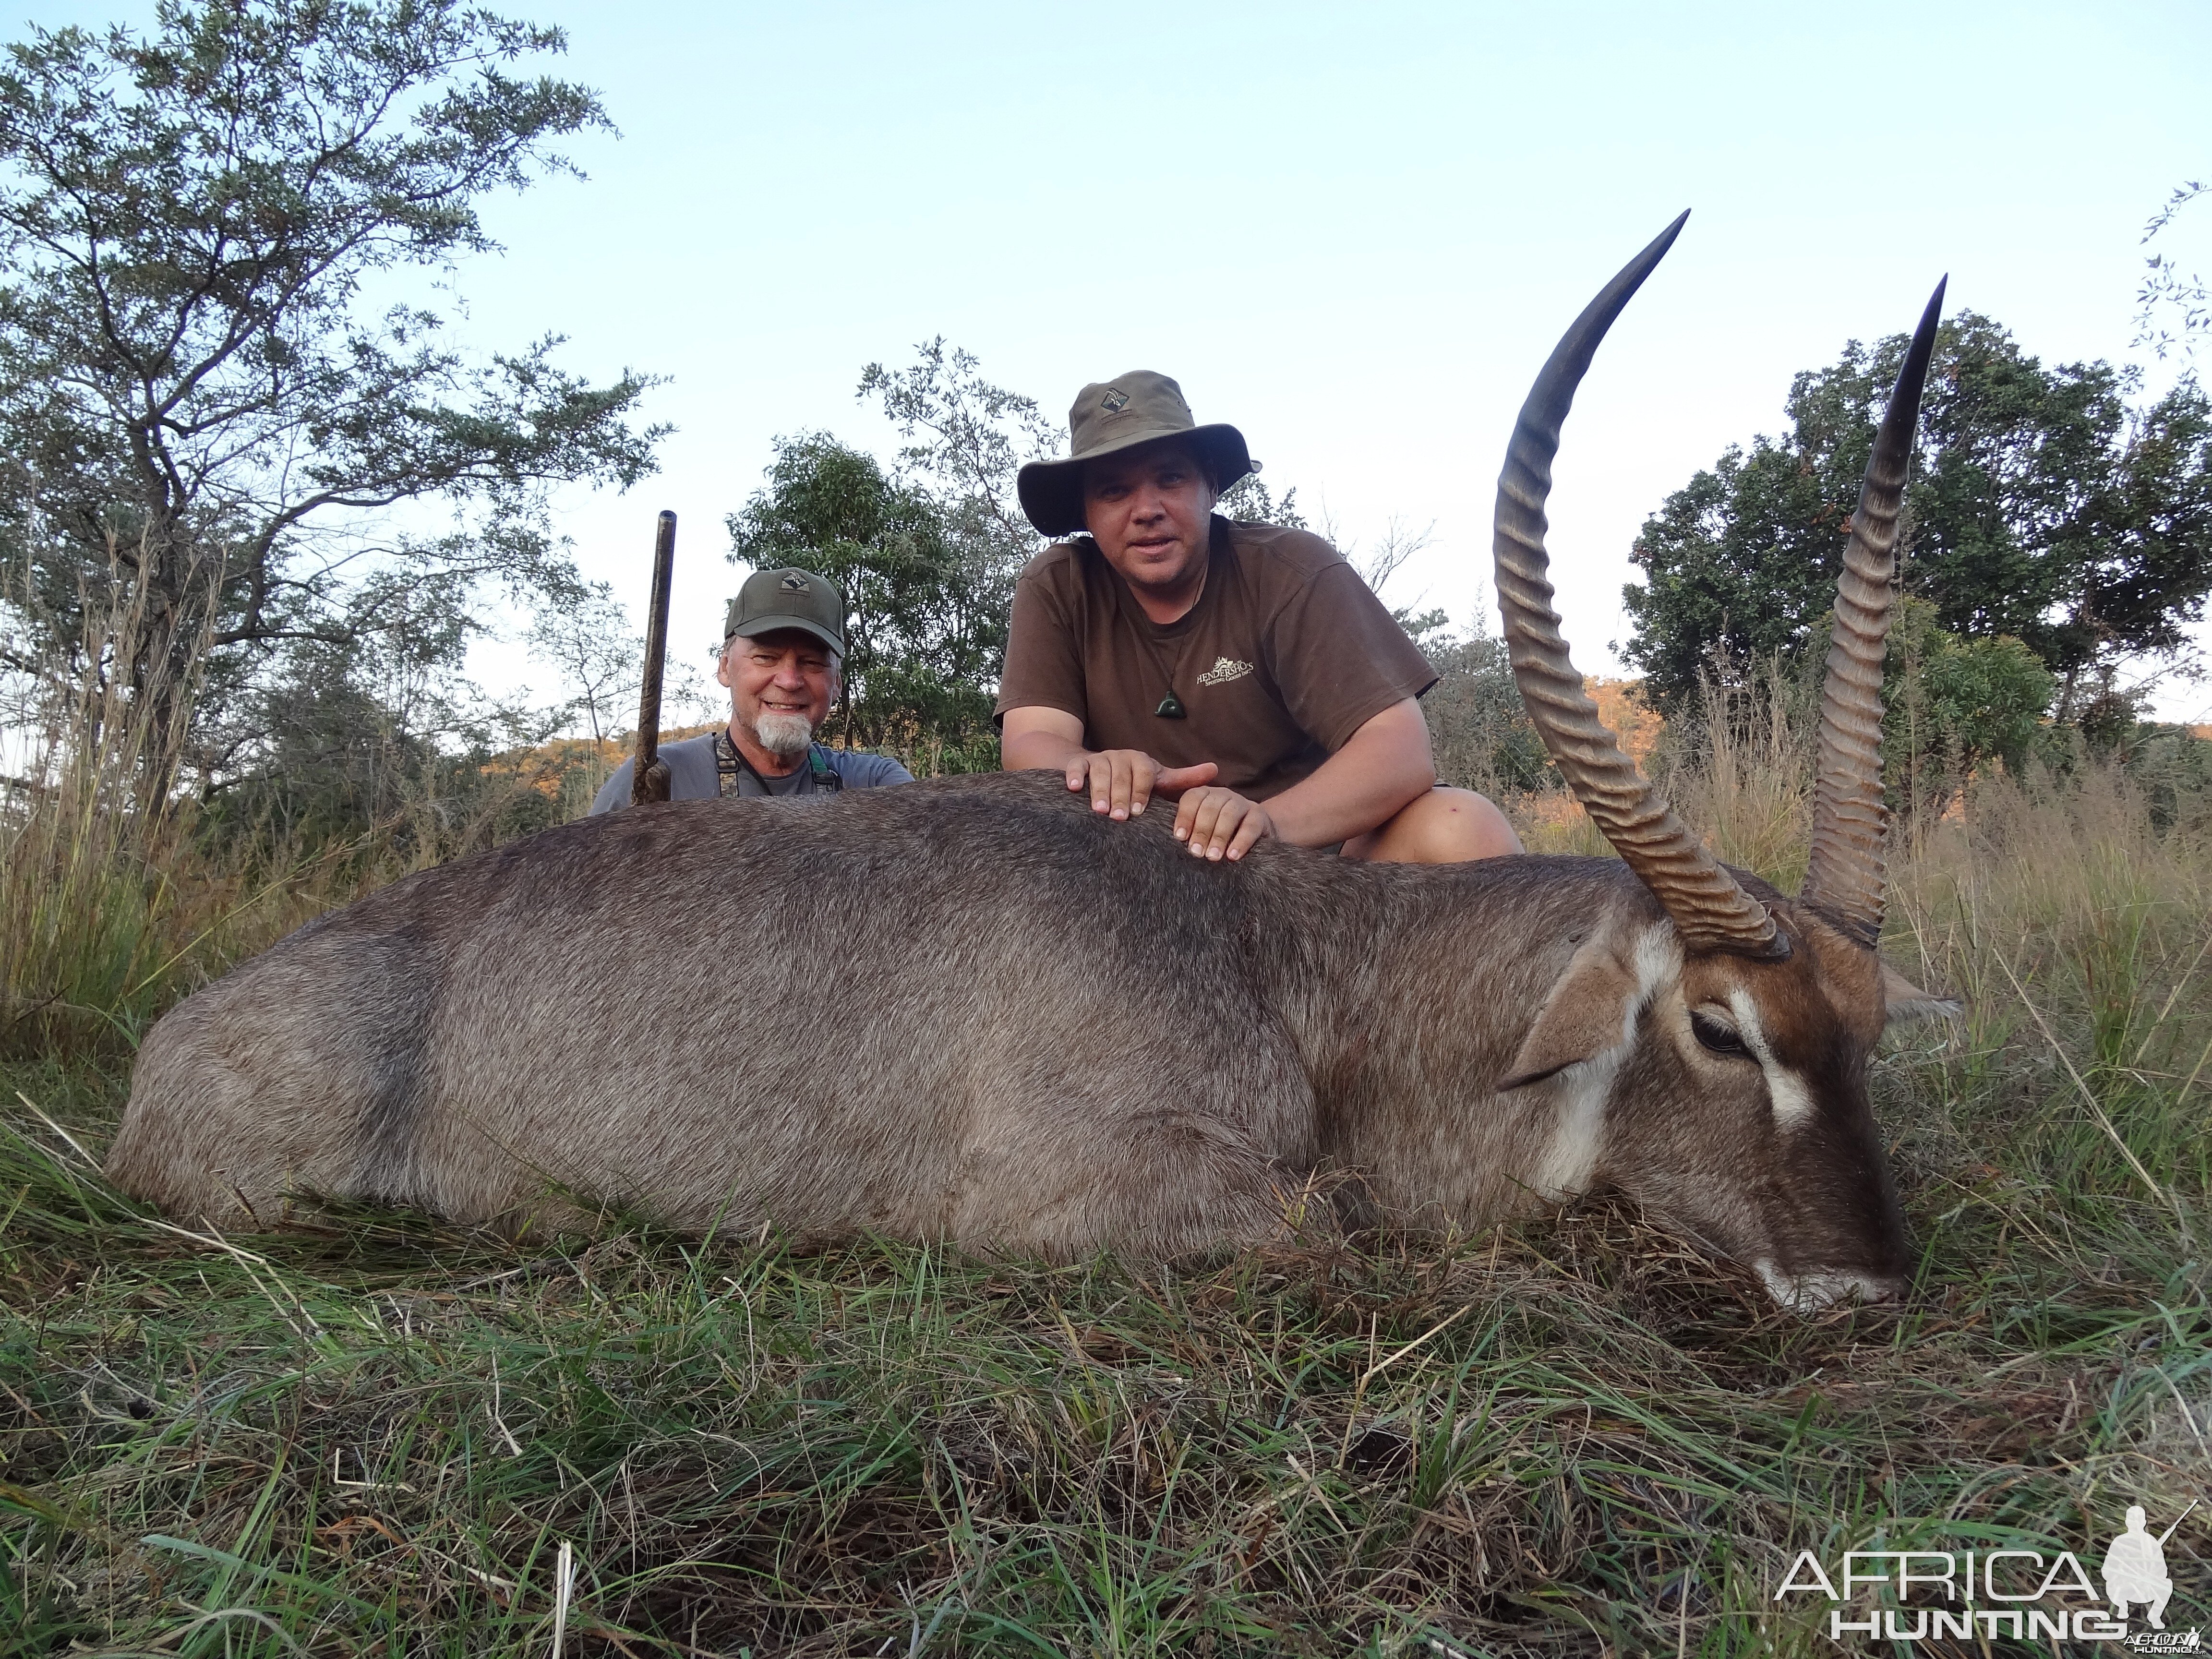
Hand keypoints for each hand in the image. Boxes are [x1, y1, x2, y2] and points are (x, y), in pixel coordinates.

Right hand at [1066, 750, 1218, 819]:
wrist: (1099, 770)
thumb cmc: (1135, 782)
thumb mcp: (1160, 780)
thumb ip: (1183, 779)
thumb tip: (1215, 769)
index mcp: (1142, 762)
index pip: (1144, 774)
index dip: (1142, 791)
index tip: (1139, 812)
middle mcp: (1121, 757)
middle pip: (1121, 774)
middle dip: (1120, 796)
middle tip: (1119, 818)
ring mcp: (1100, 759)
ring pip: (1099, 771)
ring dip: (1099, 791)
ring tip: (1099, 811)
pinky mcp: (1079, 762)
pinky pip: (1076, 766)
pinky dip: (1074, 776)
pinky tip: (1073, 789)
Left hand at [1173, 785, 1274, 860]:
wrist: (1255, 838)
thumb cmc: (1219, 837)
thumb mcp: (1202, 832)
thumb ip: (1188, 833)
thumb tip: (1169, 847)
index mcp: (1204, 795)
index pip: (1192, 798)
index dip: (1185, 816)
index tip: (1180, 837)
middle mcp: (1222, 795)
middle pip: (1210, 807)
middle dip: (1201, 830)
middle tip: (1196, 852)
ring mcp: (1242, 803)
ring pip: (1229, 814)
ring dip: (1219, 836)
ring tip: (1212, 857)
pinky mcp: (1260, 816)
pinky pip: (1250, 826)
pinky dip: (1241, 842)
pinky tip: (1232, 856)